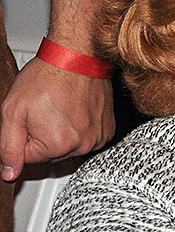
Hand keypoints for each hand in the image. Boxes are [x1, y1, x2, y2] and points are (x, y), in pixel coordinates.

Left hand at [0, 59, 114, 180]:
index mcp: (57, 145)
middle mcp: (82, 145)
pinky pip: (86, 139)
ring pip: (69, 148)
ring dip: (61, 134)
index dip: (23, 137)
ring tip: (59, 109)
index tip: (28, 118)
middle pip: (51, 155)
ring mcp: (98, 138)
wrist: (77, 57)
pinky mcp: (107, 130)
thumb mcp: (12, 111)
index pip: (29, 158)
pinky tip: (73, 110)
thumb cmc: (46, 77)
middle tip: (43, 111)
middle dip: (42, 138)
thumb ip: (8, 147)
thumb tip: (9, 174)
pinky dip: (78, 129)